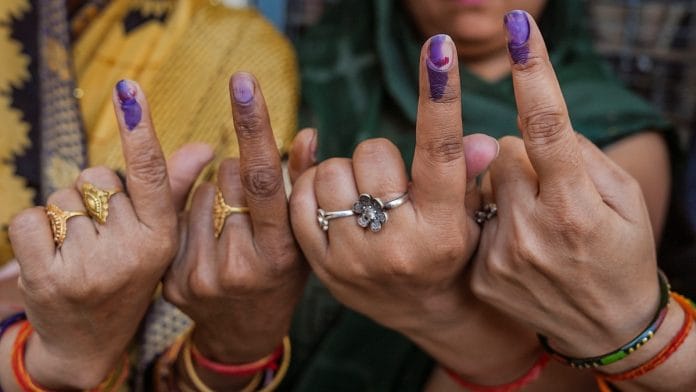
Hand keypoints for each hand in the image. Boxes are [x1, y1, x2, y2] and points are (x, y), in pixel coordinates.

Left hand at [7, 81, 208, 388]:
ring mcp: (89, 268)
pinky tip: (54, 255)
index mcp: (162, 239)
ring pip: (63, 198)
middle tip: (103, 230)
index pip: (150, 174)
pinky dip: (36, 229)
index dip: (139, 128)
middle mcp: (131, 254)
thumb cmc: (128, 275)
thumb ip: (174, 187)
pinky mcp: (48, 279)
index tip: (129, 89)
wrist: (88, 341)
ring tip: (80, 247)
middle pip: (97, 180)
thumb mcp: (158, 237)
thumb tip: (204, 147)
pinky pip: (31, 219)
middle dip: (94, 195)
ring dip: (66, 214)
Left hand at [163, 73, 313, 372]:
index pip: (262, 180)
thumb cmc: (283, 274)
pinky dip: (190, 213)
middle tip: (248, 198)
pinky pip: (174, 217)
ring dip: (213, 193)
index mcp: (279, 253)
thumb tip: (307, 133)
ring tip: (228, 222)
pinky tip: (206, 235)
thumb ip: (303, 184)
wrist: (245, 331)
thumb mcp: (304, 236)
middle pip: (227, 178)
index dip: (254, 127)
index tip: (243, 81)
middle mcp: (239, 267)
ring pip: (197, 193)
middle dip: (238, 172)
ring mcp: (201, 276)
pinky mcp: (171, 282)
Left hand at [290, 35, 498, 336]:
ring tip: (364, 195)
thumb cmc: (451, 252)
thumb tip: (485, 142)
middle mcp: (399, 245)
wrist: (422, 310)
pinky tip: (336, 202)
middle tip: (390, 179)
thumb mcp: (471, 215)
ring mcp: (355, 259)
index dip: (441, 97)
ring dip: (346, 171)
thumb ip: (473, 174)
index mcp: (443, 228)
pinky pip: (302, 199)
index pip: (442, 151)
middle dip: (380, 155)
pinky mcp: (322, 266)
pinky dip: (316, 188)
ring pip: (333, 172)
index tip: (440, 50)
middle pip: (373, 153)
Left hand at [470, 11, 659, 359]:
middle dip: (521, 158)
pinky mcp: (480, 272)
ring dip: (504, 190)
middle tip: (546, 189)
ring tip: (534, 225)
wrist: (604, 327)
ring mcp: (501, 255)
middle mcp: (532, 230)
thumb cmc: (621, 252)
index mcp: (576, 206)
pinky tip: (518, 247)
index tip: (520, 29)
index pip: (549, 128)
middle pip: (502, 151)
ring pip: (484, 184)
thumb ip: (579, 156)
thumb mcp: (625, 201)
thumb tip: (530, 128)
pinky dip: (491, 221)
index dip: (534, 76)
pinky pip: (474, 218)